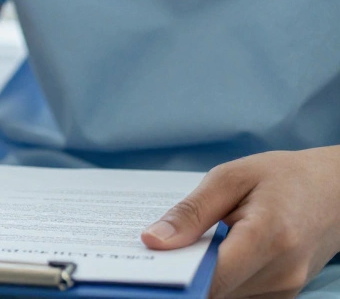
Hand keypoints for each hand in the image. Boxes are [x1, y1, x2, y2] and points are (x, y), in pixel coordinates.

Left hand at [142, 147, 339, 298]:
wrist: (336, 191)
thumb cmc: (283, 177)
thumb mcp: (231, 178)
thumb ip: (191, 212)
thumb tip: (152, 241)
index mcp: (269, 237)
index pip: (212, 276)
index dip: (174, 276)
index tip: (144, 266)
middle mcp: (281, 272)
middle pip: (214, 290)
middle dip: (180, 274)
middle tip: (153, 254)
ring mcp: (285, 289)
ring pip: (223, 296)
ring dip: (198, 278)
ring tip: (182, 248)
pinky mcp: (283, 295)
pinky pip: (237, 295)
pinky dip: (217, 280)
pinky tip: (207, 256)